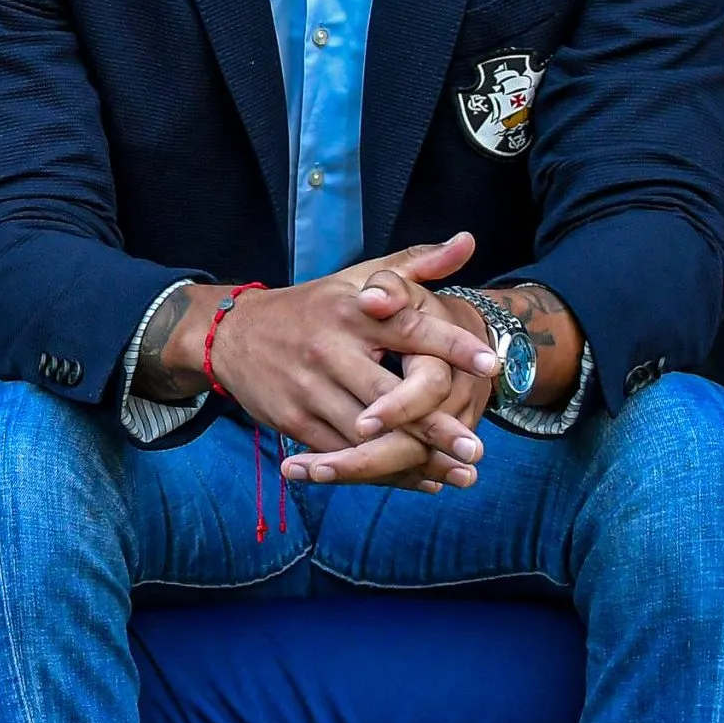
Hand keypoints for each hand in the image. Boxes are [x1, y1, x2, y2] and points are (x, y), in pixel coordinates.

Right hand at [156, 235, 497, 488]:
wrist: (234, 335)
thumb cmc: (315, 305)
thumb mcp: (359, 277)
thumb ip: (416, 264)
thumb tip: (468, 242)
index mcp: (352, 310)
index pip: (408, 327)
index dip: (449, 344)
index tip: (489, 363)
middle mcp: (330, 349)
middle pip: (390, 395)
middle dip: (435, 425)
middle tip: (476, 446)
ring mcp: (310, 388)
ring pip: (368, 435)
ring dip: (415, 459)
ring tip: (459, 473)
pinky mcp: (294, 421)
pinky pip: (344, 454)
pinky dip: (382, 471)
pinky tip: (419, 480)